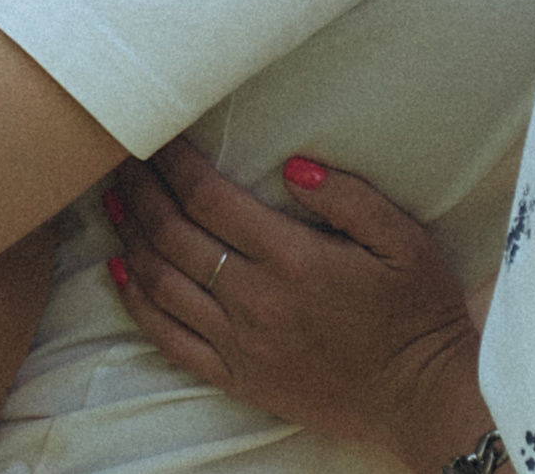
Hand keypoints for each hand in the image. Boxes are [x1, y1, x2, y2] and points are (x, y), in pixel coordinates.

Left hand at [103, 141, 491, 469]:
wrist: (420, 397)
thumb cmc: (417, 311)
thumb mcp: (405, 240)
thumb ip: (350, 197)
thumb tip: (294, 165)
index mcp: (295, 259)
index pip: (211, 199)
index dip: (175, 164)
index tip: (158, 137)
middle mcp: (257, 300)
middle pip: (175, 235)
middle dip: (142, 192)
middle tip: (120, 159)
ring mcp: (242, 343)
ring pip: (164, 284)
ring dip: (131, 239)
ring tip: (113, 204)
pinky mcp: (238, 377)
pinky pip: (171, 340)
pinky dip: (139, 304)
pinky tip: (122, 274)